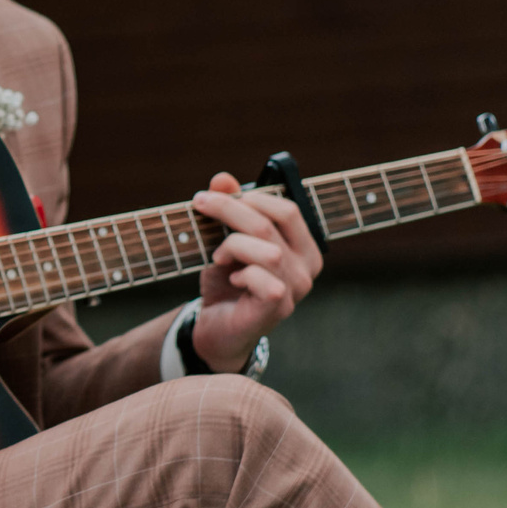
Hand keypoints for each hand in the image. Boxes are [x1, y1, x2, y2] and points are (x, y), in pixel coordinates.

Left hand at [188, 172, 322, 371]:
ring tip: (218, 256)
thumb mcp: (224, 241)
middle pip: (273, 223)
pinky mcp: (278, 309)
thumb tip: (222, 178)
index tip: (213, 195)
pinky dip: (240, 273)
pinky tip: (230, 278)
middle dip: (231, 209)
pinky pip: (264, 279)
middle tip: (200, 205)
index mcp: (302, 247)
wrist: (215, 329)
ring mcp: (296, 290)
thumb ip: (229, 210)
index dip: (250, 197)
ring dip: (233, 245)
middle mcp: (307, 268)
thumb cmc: (226, 283)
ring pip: (268, 250)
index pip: (288, 209)